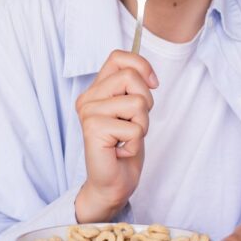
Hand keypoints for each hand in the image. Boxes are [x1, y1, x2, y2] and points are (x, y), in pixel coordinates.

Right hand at [74, 50, 158, 221]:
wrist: (112, 183)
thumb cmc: (123, 147)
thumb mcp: (133, 111)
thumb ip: (133, 89)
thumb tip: (149, 75)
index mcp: (96, 90)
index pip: (118, 57)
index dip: (141, 66)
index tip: (152, 84)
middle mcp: (87, 98)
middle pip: (130, 76)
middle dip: (145, 102)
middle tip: (134, 123)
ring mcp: (88, 113)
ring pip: (137, 103)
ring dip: (142, 125)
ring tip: (127, 138)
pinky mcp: (94, 129)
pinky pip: (135, 127)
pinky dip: (136, 142)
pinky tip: (121, 150)